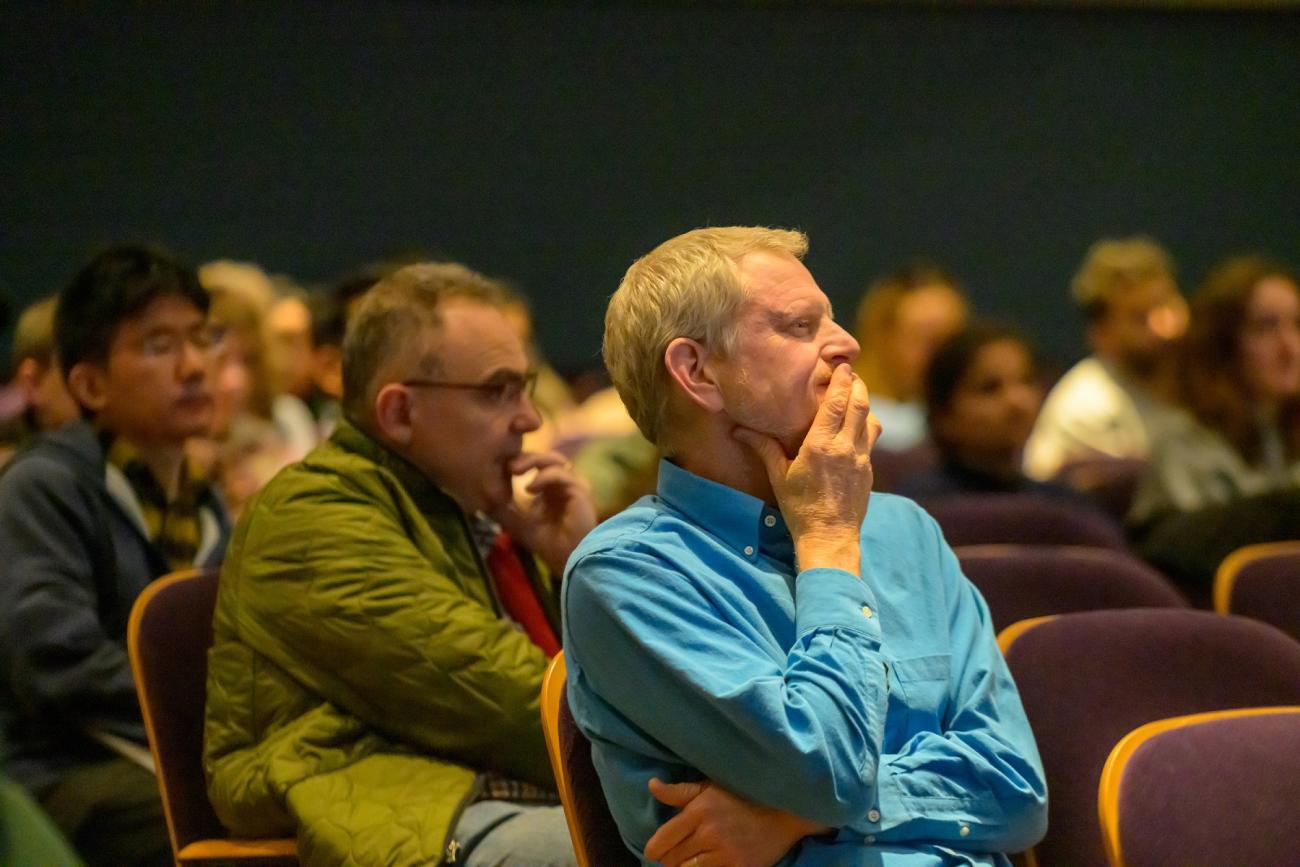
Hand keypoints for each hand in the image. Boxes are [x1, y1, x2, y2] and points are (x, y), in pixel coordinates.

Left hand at [491, 451, 596, 575]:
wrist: (567, 559)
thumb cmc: (547, 544)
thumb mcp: (517, 523)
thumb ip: (503, 509)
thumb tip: (483, 497)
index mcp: (551, 488)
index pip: (537, 465)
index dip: (521, 462)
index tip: (501, 468)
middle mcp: (563, 484)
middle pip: (546, 458)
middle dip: (526, 457)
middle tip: (508, 465)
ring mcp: (573, 486)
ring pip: (554, 460)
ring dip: (533, 461)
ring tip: (514, 470)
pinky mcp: (580, 491)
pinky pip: (561, 474)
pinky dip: (543, 476)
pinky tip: (529, 488)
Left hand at [644, 778, 827, 866]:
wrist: (784, 811)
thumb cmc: (743, 795)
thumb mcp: (710, 787)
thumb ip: (679, 792)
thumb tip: (652, 785)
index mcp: (699, 811)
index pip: (664, 838)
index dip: (654, 849)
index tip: (653, 851)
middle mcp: (709, 833)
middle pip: (674, 858)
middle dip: (669, 858)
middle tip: (673, 856)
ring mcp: (725, 853)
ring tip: (688, 862)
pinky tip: (705, 865)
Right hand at [733, 364, 880, 574]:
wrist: (830, 538)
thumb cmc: (800, 508)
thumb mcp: (779, 477)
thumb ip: (764, 448)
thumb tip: (739, 430)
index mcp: (822, 445)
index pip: (838, 402)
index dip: (843, 380)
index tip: (842, 365)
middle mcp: (846, 447)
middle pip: (860, 404)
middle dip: (857, 385)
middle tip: (850, 373)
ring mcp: (862, 458)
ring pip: (870, 419)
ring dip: (865, 403)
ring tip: (855, 395)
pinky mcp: (869, 470)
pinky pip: (871, 438)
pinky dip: (866, 424)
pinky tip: (856, 426)